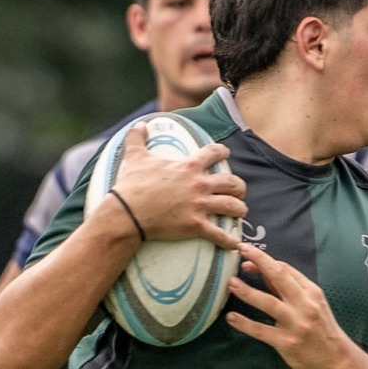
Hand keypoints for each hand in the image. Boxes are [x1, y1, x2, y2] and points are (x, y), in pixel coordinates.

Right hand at [83, 120, 245, 247]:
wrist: (127, 213)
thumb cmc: (131, 185)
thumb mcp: (134, 156)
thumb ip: (138, 137)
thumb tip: (140, 124)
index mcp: (189, 166)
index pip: (214, 153)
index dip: (222, 152)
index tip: (225, 154)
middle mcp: (199, 184)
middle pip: (232, 183)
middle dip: (239, 187)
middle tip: (238, 190)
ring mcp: (199, 206)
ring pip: (232, 206)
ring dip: (239, 209)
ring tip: (240, 211)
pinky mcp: (196, 225)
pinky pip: (220, 234)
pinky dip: (230, 241)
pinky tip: (236, 244)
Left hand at [223, 243, 359, 368]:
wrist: (337, 361)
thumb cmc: (322, 330)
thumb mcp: (313, 305)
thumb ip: (290, 289)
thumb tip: (264, 271)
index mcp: (312, 292)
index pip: (286, 269)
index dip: (265, 260)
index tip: (248, 256)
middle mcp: (305, 305)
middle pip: (279, 277)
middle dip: (259, 261)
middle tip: (240, 250)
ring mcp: (296, 324)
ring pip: (268, 302)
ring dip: (248, 292)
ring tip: (231, 284)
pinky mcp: (287, 343)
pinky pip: (262, 331)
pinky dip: (245, 324)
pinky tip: (231, 318)